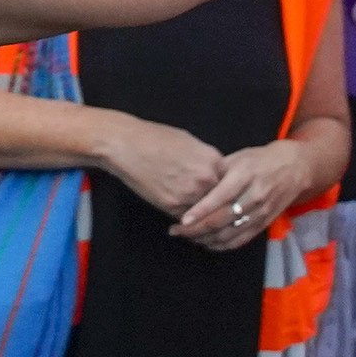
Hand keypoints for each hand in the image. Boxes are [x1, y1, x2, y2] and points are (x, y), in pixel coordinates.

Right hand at [90, 113, 226, 217]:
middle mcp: (206, 178)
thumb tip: (213, 171)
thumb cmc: (153, 138)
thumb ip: (206, 159)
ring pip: (204, 212)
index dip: (224, 189)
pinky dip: (185, 218)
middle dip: (215, 205)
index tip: (220, 194)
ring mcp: (189, 193)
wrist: (125, 144)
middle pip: (220, 200)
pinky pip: (186, 217)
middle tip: (214, 212)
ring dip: (201, 216)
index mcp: (213, 160)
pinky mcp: (171, 205)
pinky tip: (181, 215)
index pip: (230, 183)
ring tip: (199, 218)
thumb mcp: (188, 141)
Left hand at [171, 139, 306, 250]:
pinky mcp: (265, 223)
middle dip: (196, 228)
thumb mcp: (236, 158)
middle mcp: (254, 196)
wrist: (294, 168)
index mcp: (245, 176)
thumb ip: (215, 171)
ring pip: (230, 233)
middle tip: (176, 230)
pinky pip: (241, 239)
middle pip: (222, 219)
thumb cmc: (258, 160)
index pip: (220, 197)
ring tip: (186, 236)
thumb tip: (190, 184)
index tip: (182, 220)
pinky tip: (207, 243)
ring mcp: (261, 212)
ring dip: (206, 238)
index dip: (200, 211)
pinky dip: (222, 245)